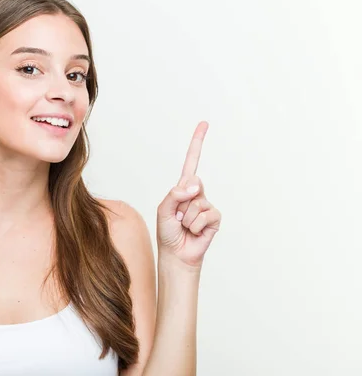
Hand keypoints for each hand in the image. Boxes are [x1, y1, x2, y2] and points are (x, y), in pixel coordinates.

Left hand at [156, 121, 221, 267]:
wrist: (177, 254)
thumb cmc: (167, 232)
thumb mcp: (163, 210)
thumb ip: (175, 194)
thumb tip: (194, 185)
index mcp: (182, 188)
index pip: (191, 162)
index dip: (197, 143)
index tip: (204, 123)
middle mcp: (196, 193)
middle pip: (193, 183)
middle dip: (181, 202)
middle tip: (178, 218)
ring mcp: (206, 205)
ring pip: (197, 202)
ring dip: (187, 218)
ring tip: (185, 226)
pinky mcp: (215, 218)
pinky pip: (206, 215)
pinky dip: (196, 226)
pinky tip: (195, 232)